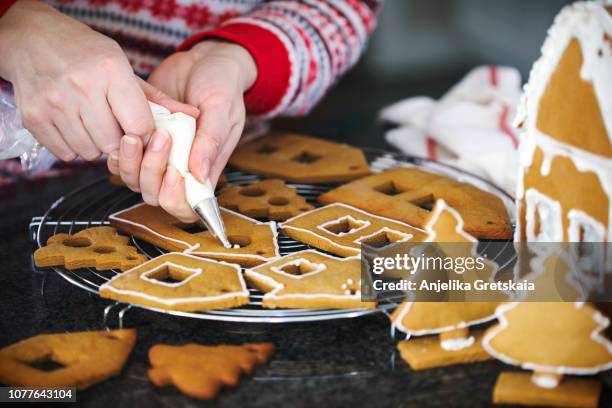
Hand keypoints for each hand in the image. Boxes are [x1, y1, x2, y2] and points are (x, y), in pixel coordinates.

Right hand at [0, 0, 194, 160]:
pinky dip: (74, 146)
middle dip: (120, 142)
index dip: (145, 134)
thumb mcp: (124, 66)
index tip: (142, 130)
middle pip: (115, 145)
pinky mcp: (34, 118)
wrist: (33, 38)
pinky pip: (66, 154)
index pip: (140, 127)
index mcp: (110, 72)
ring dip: (96, 145)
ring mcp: (55, 104)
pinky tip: (73, 124)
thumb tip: (194, 117)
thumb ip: (158, 98)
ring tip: (92, 122)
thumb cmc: (87, 54)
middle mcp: (81, 88)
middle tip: (114, 125)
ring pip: (90, 152)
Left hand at [122, 41, 256, 221]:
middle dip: (152, 174)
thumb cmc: (221, 85)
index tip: (174, 174)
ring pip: (134, 180)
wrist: (203, 60)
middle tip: (160, 138)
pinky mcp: (141, 140)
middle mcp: (180, 168)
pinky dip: (120, 151)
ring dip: (133, 163)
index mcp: (205, 168)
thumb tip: (200, 177)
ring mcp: (159, 155)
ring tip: (138, 133)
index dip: (176, 200)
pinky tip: (126, 131)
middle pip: (156, 195)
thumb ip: (211, 142)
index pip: (187, 207)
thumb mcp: (222, 109)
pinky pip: (121, 160)